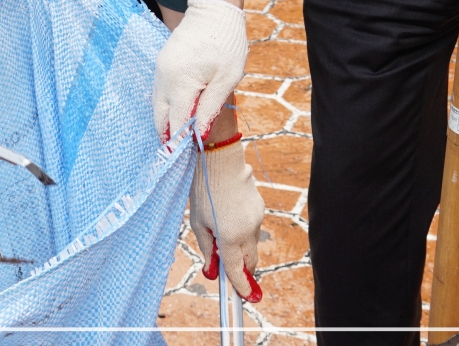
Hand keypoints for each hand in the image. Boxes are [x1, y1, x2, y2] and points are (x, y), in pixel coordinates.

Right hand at [153, 0, 247, 141]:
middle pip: (159, 117)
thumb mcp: (226, 78)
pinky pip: (160, 92)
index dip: (181, 142)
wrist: (213, 9)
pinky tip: (178, 112)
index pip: (176, 122)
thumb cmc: (226, 43)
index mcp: (180, 83)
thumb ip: (210, 107)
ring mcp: (160, 70)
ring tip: (179, 137)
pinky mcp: (162, 63)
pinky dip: (167, 105)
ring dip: (166, 121)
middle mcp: (164, 78)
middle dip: (168, 136)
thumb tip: (198, 134)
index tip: (186, 158)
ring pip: (157, 105)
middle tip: (179, 153)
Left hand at [191, 136, 264, 302]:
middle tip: (232, 271)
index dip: (241, 286)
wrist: (221, 160)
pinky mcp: (260, 208)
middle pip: (250, 261)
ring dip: (240, 245)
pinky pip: (253, 226)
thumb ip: (207, 248)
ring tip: (222, 225)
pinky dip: (243, 227)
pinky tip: (230, 211)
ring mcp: (256, 219)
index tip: (245, 297)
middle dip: (243, 269)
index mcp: (229, 236)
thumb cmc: (204, 190)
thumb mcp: (199, 222)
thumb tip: (212, 270)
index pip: (237, 269)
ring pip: (251, 243)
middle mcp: (247, 230)